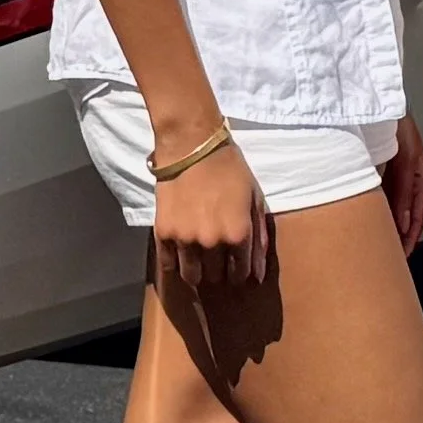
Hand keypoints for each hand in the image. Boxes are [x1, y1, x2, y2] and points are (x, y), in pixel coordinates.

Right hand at [155, 141, 268, 289]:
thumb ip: (259, 235)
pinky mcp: (163, 233)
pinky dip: (175, 263)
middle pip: (217, 276)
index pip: (242, 273)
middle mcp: (212, 243)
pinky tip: (180, 254)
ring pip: (192, 277)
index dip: (241, 272)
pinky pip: (168, 264)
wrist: (192, 146)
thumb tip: (258, 272)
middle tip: (218, 258)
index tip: (237, 266)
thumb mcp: (255, 198)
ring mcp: (185, 240)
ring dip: (198, 272)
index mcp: (238, 234)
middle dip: (220, 271)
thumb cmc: (230, 169)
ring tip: (199, 260)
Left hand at [380, 115, 422, 254]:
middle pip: (403, 213)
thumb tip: (403, 225)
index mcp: (418, 175)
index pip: (417, 214)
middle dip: (397, 236)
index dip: (411, 236)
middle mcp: (404, 177)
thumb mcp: (406, 158)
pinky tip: (364, 220)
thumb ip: (404, 191)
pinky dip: (373, 209)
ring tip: (377, 244)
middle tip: (387, 257)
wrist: (374, 101)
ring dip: (384, 224)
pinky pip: (377, 195)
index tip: (403, 255)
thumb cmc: (396, 124)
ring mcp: (389, 173)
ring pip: (388, 206)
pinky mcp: (374, 169)